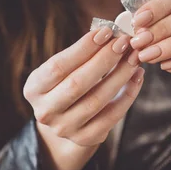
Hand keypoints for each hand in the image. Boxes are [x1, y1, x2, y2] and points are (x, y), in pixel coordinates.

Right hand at [24, 29, 143, 148]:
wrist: (67, 121)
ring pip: (97, 100)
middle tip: (124, 42)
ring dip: (120, 75)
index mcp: (34, 89)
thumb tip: (110, 33)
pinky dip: (128, 94)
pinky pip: (112, 115)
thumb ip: (82, 53)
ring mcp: (65, 128)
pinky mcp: (86, 138)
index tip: (105, 31)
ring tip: (133, 57)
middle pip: (77, 84)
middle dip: (104, 60)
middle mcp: (46, 111)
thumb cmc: (66, 85)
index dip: (83, 48)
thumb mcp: (64, 70)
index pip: (58, 66)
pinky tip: (136, 77)